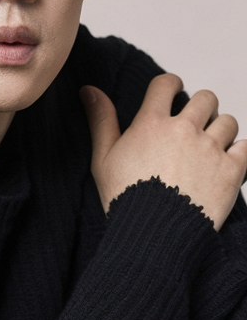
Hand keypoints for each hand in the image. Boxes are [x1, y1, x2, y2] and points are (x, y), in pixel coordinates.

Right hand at [80, 74, 246, 228]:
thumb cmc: (125, 199)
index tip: (174, 89)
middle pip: (205, 98)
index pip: (166, 84)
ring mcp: (210, 149)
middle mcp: (184, 130)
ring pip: (227, 121)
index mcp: (151, 123)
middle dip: (201, 106)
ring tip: (211, 145)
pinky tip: (227, 162)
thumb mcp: (103, 158)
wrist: (153, 236)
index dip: (171, 83)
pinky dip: (239, 152)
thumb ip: (101, 120)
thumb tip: (89, 90)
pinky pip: (245, 147)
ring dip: (220, 129)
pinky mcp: (231, 171)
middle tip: (195, 122)